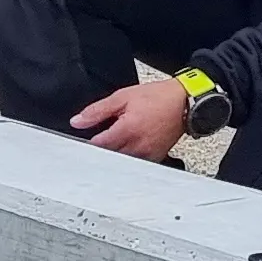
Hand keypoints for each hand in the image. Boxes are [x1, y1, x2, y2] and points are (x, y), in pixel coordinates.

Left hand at [72, 77, 186, 161]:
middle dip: (102, 149)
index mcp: (127, 130)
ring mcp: (147, 155)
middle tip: (103, 137)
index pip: (97, 146)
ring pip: (121, 163)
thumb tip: (78, 122)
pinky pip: (136, 163)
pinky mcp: (155, 158)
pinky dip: (129, 157)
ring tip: (118, 139)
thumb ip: (97, 111)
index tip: (87, 137)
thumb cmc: (157, 97)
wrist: (184, 102)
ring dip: (115, 154)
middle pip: (108, 157)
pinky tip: (131, 145)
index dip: (88, 142)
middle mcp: (137, 147)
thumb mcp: (122, 97)